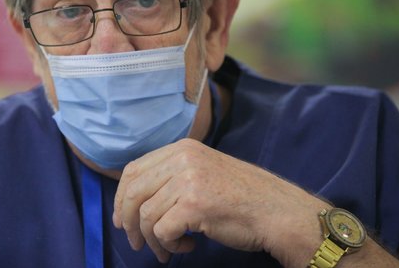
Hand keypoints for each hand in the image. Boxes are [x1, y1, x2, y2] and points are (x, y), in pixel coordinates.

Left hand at [112, 138, 327, 265]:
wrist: (276, 211)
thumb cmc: (242, 197)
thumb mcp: (203, 171)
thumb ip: (173, 175)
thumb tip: (134, 197)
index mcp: (182, 149)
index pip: (134, 169)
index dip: (121, 197)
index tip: (121, 218)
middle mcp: (183, 159)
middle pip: (133, 191)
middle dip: (128, 222)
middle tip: (137, 242)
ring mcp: (188, 180)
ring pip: (146, 215)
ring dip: (153, 239)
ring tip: (167, 249)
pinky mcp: (194, 204)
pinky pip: (162, 231)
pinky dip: (169, 246)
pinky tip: (187, 247)